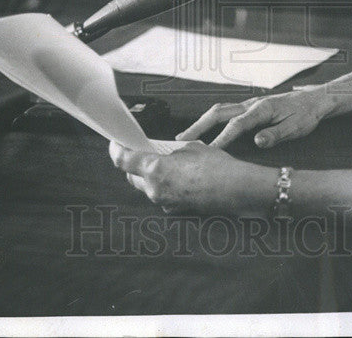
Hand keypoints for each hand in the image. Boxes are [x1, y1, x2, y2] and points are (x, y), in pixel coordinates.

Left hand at [109, 140, 266, 215]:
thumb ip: (171, 152)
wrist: (235, 190)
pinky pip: (162, 195)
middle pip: (131, 176)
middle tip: (141, 150)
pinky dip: (163, 185)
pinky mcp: (175, 209)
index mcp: (155, 170)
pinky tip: (178, 176)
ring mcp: (164, 202)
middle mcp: (155, 189)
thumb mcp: (192, 147)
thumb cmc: (217, 166)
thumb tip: (167, 155)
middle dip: (133, 163)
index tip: (115, 142)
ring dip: (149, 175)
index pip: (123, 160)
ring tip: (162, 162)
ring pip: (146, 187)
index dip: (116, 149)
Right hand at [175, 88, 330, 148]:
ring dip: (201, 122)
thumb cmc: (305, 115)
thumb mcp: (296, 128)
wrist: (314, 100)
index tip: (207, 151)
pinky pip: (225, 112)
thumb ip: (276, 134)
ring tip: (185, 137)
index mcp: (262, 110)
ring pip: (219, 110)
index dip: (221, 138)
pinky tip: (204, 131)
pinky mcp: (249, 107)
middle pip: (219, 113)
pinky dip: (211, 120)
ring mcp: (249, 104)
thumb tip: (257, 142)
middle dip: (199, 126)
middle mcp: (251, 104)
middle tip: (180, 140)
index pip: (237, 125)